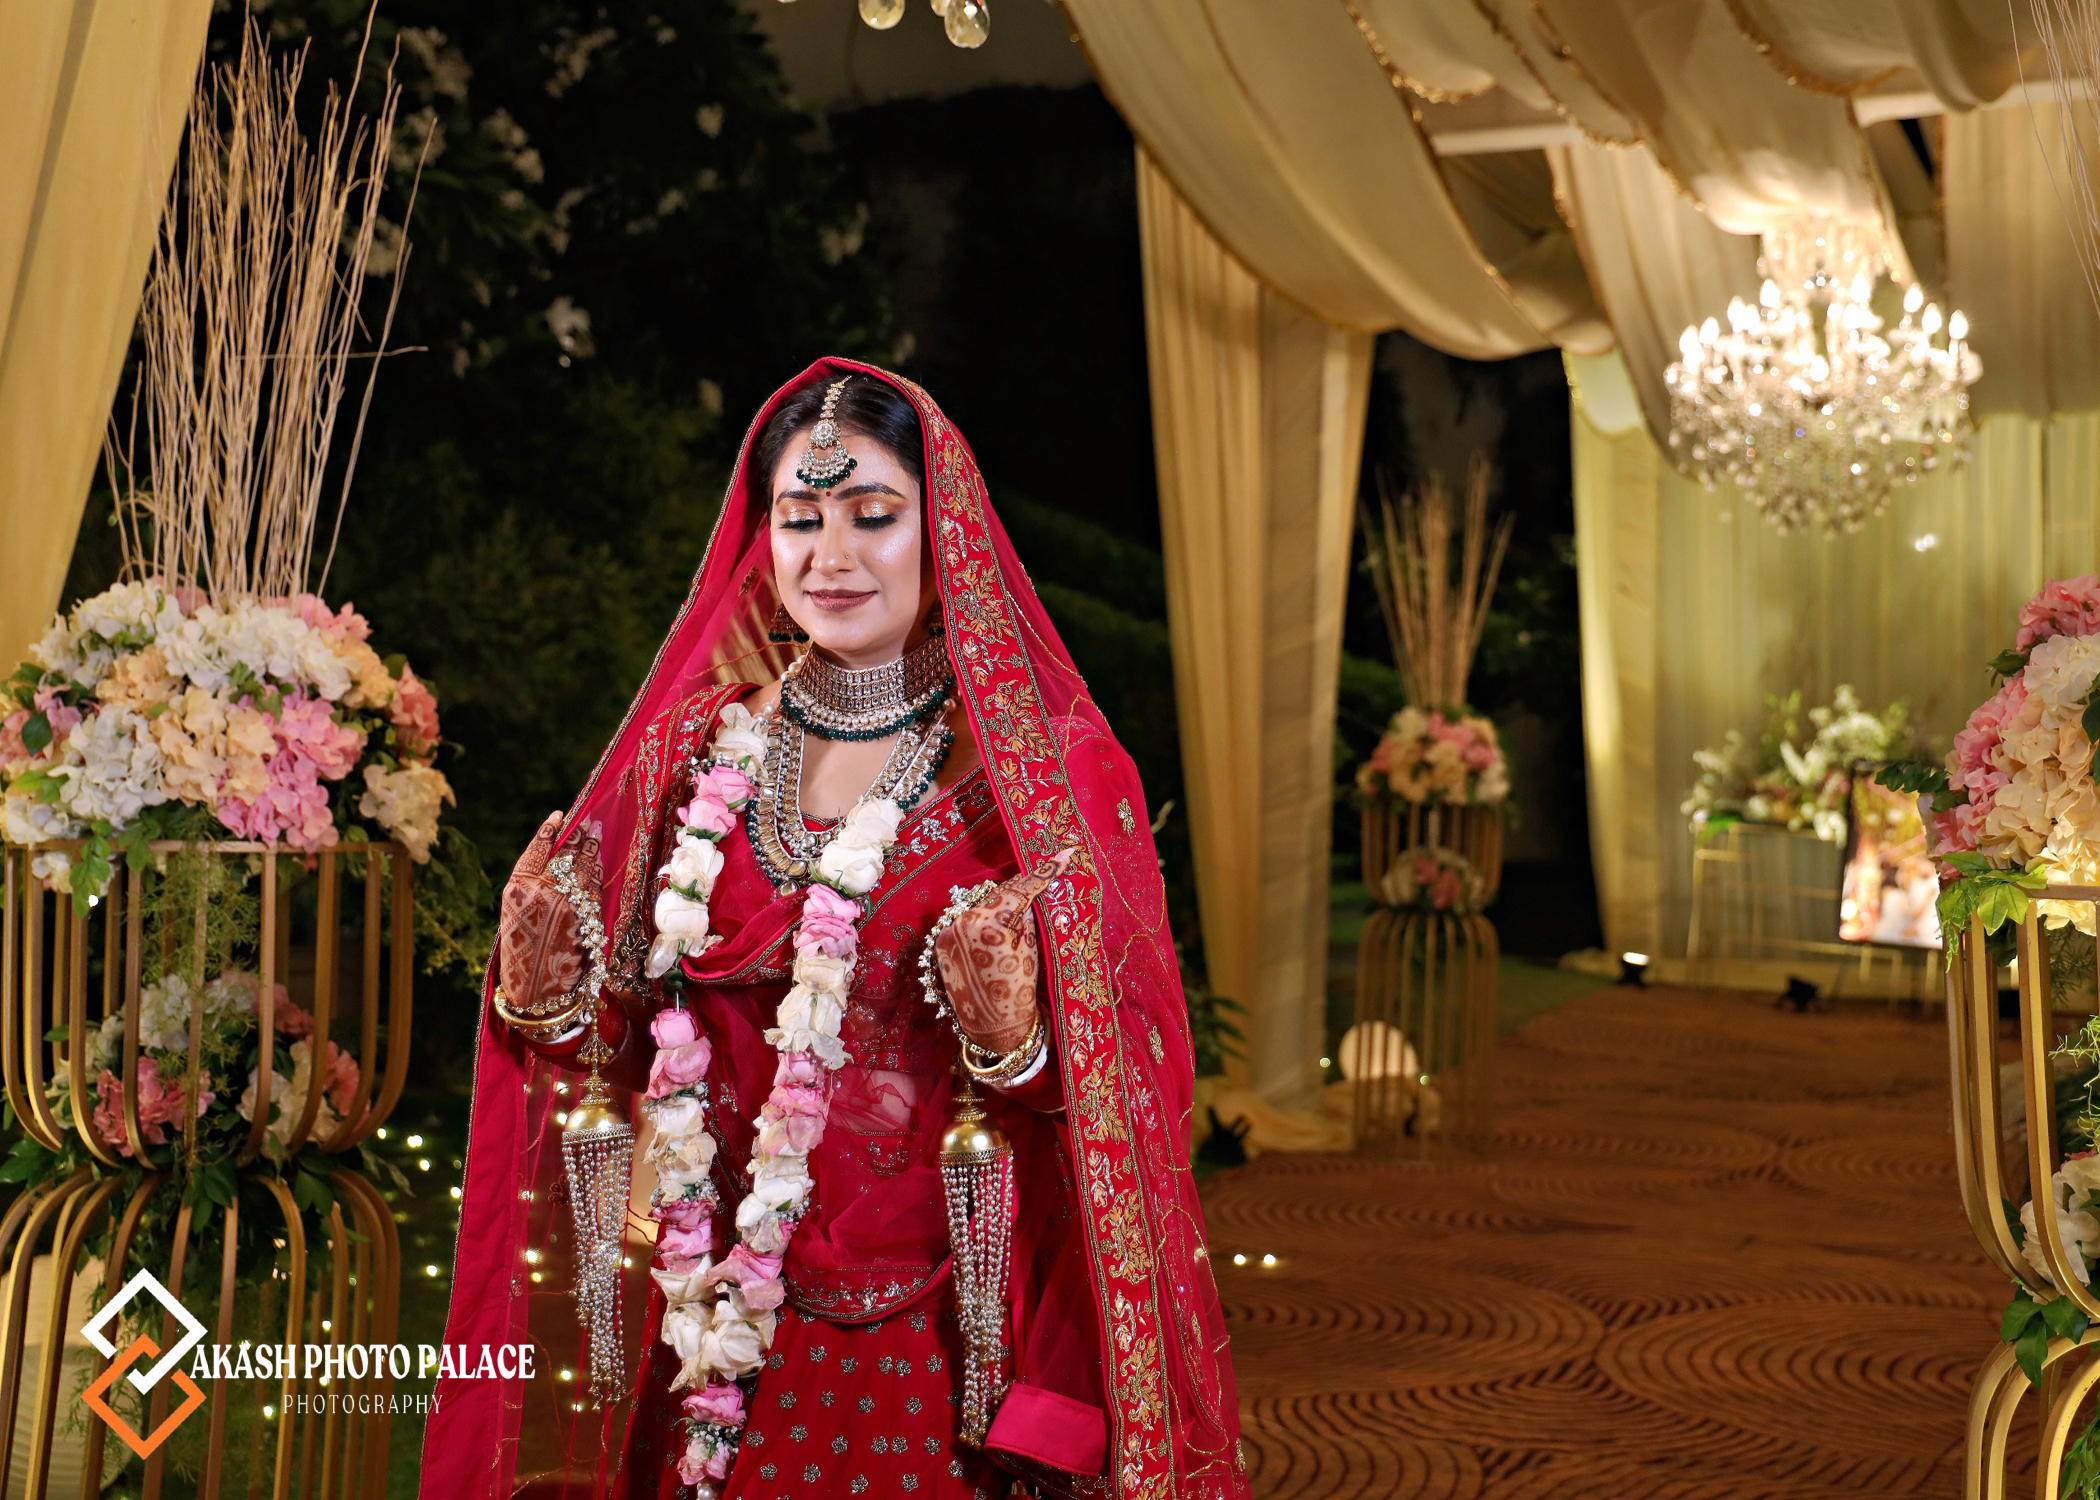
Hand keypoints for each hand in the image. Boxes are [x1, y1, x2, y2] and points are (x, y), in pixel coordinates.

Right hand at [497, 811, 603, 1023]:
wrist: (536, 989)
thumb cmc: (522, 951)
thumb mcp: (517, 914)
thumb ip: (533, 887)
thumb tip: (559, 860)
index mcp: (516, 889)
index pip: (536, 850)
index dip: (548, 831)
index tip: (559, 816)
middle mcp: (541, 892)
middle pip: (565, 854)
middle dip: (579, 836)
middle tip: (591, 821)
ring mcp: (566, 903)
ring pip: (584, 868)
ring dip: (593, 849)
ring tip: (597, 834)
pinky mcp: (586, 916)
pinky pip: (594, 887)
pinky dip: (597, 872)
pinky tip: (598, 861)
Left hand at [934, 846, 1078, 1054]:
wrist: (993, 1026)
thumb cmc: (1019, 991)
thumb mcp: (1032, 949)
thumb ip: (1028, 915)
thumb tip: (1030, 893)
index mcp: (991, 924)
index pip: (1021, 889)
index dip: (1045, 873)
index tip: (1063, 855)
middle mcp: (964, 922)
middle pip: (998, 894)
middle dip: (1019, 890)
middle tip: (1040, 883)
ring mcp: (949, 933)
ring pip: (981, 907)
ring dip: (998, 908)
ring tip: (1015, 917)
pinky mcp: (941, 944)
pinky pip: (966, 922)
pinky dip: (981, 923)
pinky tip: (994, 933)